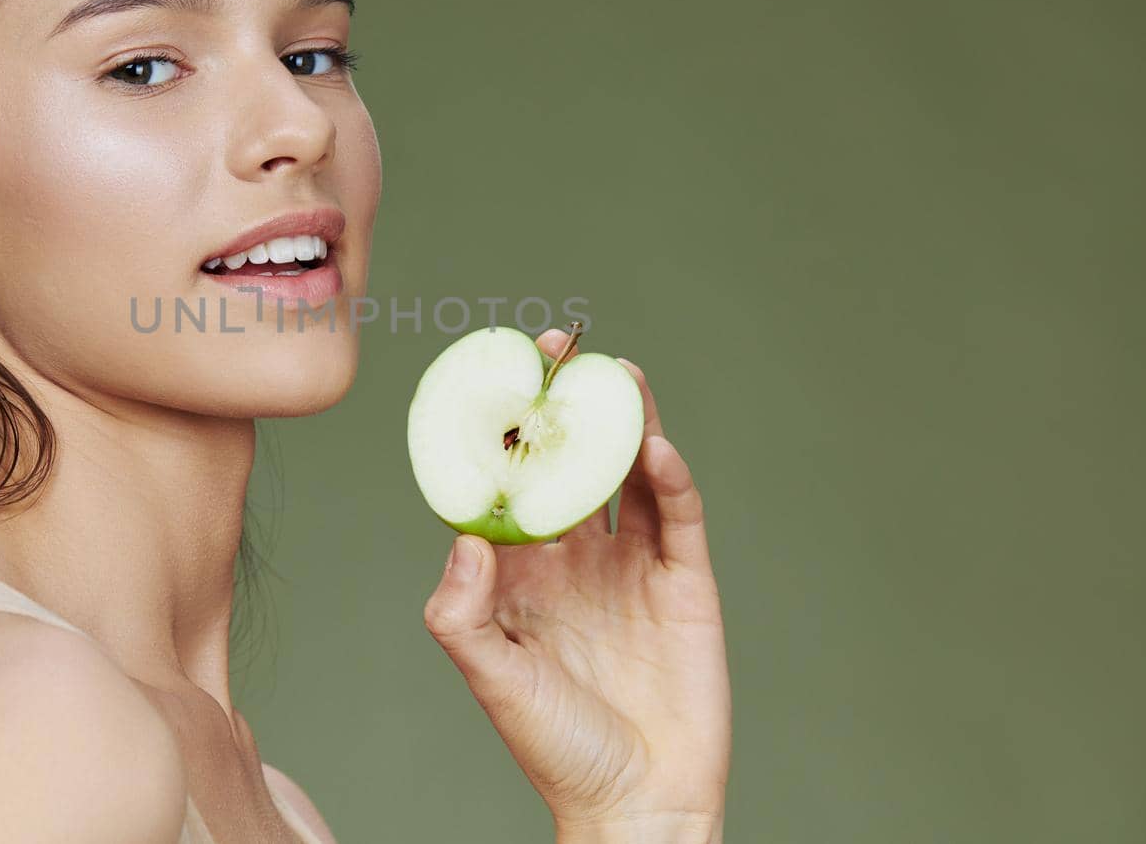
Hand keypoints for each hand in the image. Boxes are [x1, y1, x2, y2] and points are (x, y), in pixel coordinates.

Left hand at [423, 329, 730, 835]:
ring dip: (624, 422)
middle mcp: (576, 556)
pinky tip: (655, 448)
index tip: (497, 378)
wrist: (637, 802)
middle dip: (565, 405)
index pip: (512, 482)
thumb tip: (465, 535)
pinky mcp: (684, 581)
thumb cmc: (557, 745)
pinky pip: (675, 517)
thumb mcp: (492, 677)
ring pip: (626, 474)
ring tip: (617, 373)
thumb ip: (460, 612)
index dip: (505, 430)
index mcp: (522, 571)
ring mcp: (632, 565)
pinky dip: (667, 479)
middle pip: (570, 461)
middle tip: (561, 348)